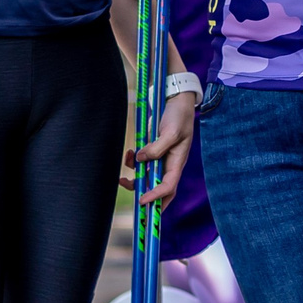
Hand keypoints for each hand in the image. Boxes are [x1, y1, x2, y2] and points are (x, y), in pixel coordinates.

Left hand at [121, 90, 195, 207]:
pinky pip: (142, 163)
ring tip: (123, 172)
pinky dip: (133, 162)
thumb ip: (157, 148)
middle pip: (159, 188)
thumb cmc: (179, 116)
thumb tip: (140, 160)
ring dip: (135, 178)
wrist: (177, 101)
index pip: (168, 187)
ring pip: (147, 177)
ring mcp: (161, 158)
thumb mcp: (171, 132)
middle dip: (146, 197)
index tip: (142, 201)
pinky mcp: (153, 150)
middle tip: (131, 199)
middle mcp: (169, 164)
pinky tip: (129, 153)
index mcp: (178, 163)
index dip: (156, 196)